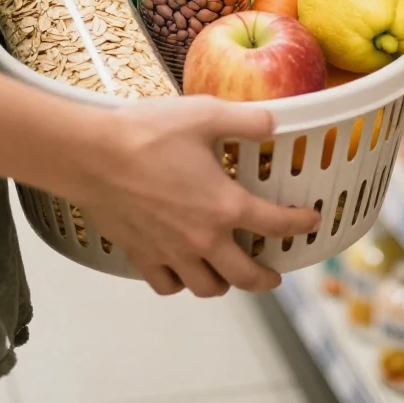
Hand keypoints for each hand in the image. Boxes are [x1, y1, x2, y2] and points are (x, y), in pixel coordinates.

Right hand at [75, 97, 320, 297]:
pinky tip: (182, 269)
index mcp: (226, 207)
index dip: (300, 224)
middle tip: (274, 273)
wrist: (92, 156)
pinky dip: (179, 283)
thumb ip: (245, 120)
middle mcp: (203, 239)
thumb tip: (274, 122)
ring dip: (224, 282)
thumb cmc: (147, 133)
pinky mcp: (142, 256)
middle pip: (246, 276)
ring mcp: (172, 253)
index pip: (276, 225)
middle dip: (266, 277)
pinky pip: (167, 285)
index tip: (311, 222)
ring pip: (207, 288)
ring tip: (228, 272)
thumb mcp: (204, 114)